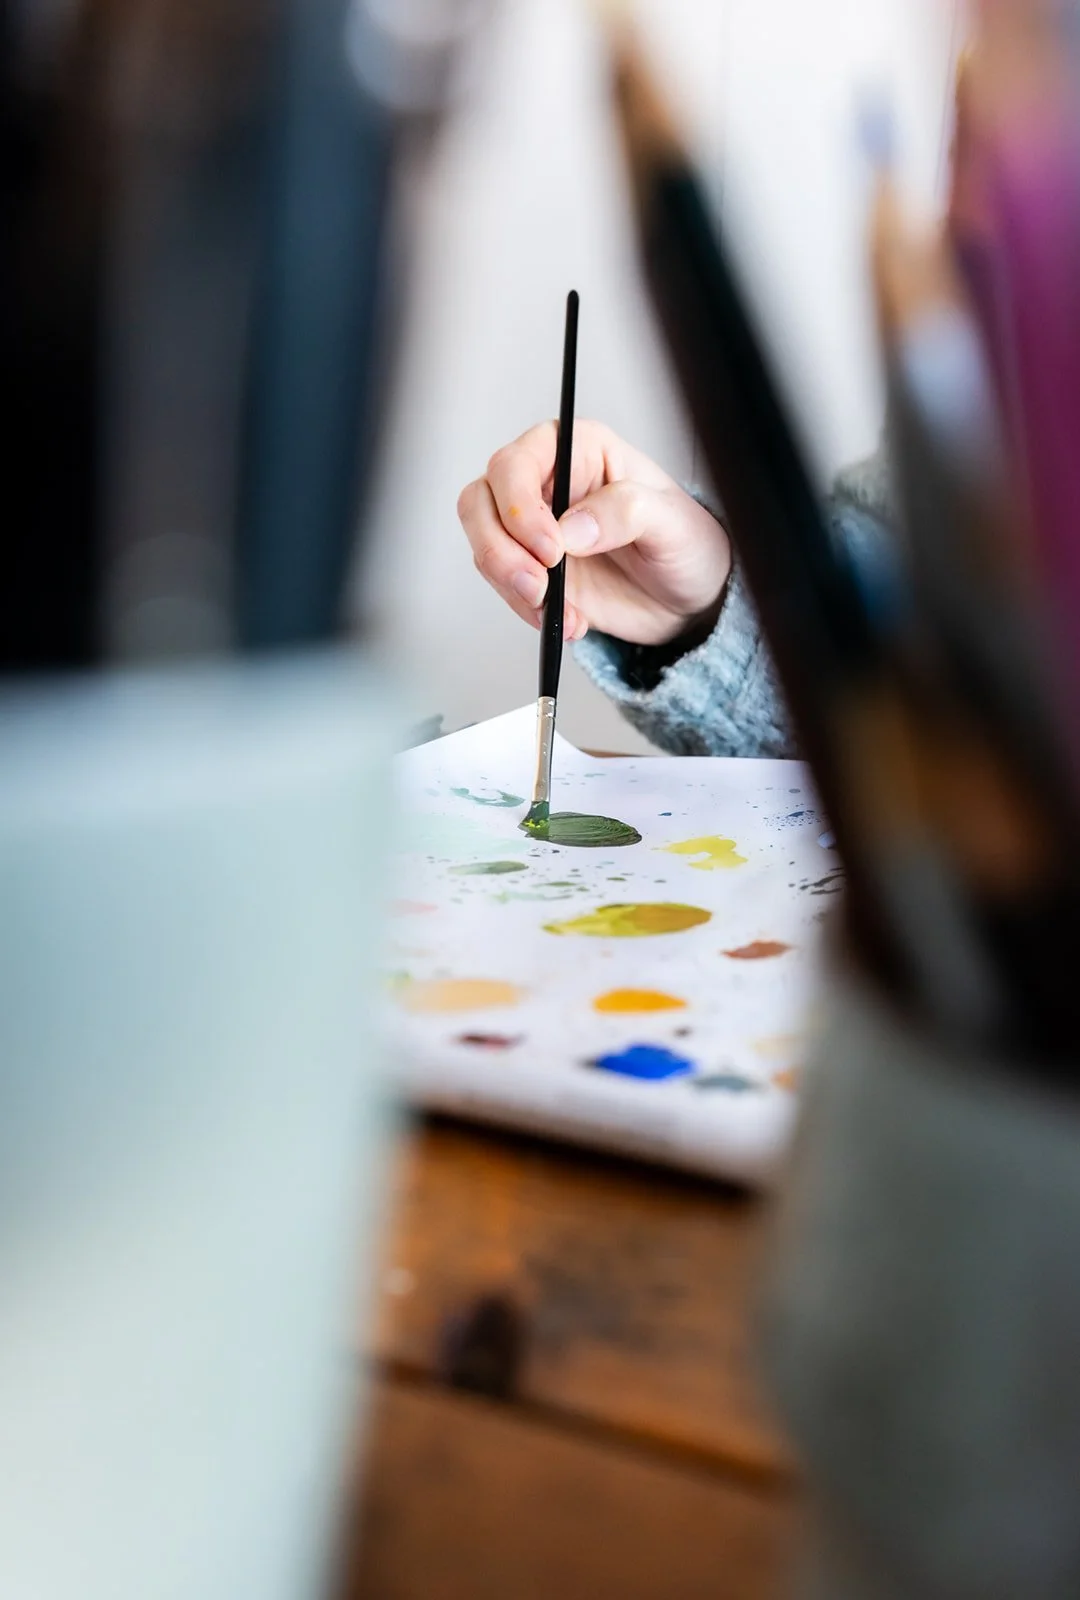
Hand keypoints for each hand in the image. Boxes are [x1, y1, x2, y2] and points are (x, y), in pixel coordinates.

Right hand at [456, 420, 730, 645]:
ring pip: (484, 545)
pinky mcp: (531, 570)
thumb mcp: (673, 521)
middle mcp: (546, 482)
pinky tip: (570, 620)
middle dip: (500, 550)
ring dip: (511, 584)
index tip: (550, 549)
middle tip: (538, 585)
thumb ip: (627, 511)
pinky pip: (503, 587)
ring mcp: (532, 528)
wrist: (689, 597)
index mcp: (579, 450)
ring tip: (557, 609)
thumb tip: (572, 528)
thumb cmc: (686, 542)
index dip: (519, 506)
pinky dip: (527, 609)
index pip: (516, 463)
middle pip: (481, 501)